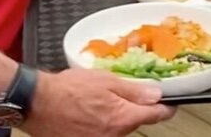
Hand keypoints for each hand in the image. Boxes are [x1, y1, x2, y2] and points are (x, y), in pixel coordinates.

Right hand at [25, 68, 173, 136]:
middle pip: (136, 122)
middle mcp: (113, 136)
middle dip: (136, 108)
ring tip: (102, 100)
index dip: (166, 107)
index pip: (156, 116)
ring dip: (118, 115)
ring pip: (120, 128)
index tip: (171, 103)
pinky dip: (103, 123)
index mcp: (122, 118)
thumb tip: (157, 95)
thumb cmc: (70, 89)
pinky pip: (104, 133)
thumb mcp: (107, 80)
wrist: (39, 103)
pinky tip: (93, 111)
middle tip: (128, 92)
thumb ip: (134, 90)